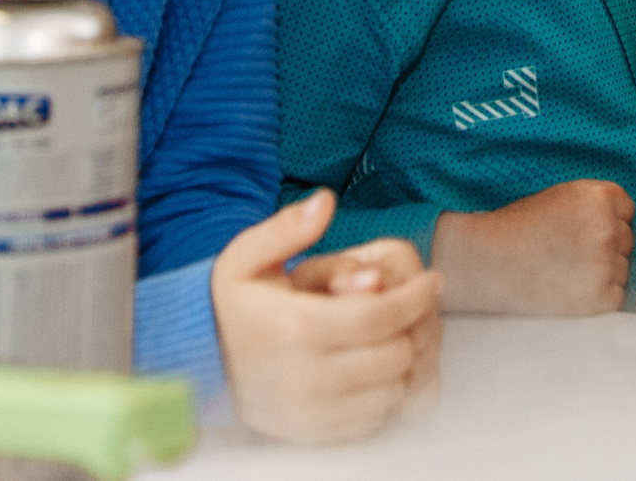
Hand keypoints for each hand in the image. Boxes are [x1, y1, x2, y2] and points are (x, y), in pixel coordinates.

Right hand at [214, 191, 441, 444]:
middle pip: (396, 355)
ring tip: (399, 333)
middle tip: (416, 306)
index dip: (417, 297)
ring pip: (393, 390)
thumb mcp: (246, 258)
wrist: (202, 365)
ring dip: (405, 360)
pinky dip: (387, 393)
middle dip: (415, 326)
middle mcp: (306, 378)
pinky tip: (377, 366)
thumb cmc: (232, 307)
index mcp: (295, 328)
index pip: (380, 316)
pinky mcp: (315, 435)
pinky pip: (376, 419)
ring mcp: (311, 413)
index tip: (433, 280)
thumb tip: (324, 201)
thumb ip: (287, 228)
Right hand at [430, 180, 634, 314]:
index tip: (584, 234)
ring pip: (623, 270)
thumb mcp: (561, 198)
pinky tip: (570, 291)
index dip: (607, 223)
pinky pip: (616, 297)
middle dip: (605, 250)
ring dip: (603, 274)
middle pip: (626, 241)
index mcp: (599, 197)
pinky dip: (599, 298)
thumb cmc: (516, 230)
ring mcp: (606, 264)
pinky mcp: (601, 298)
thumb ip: (594, 207)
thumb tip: (622, 223)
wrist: (486, 264)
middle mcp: (608, 228)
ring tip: (565, 274)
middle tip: (569, 256)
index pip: (627, 211)